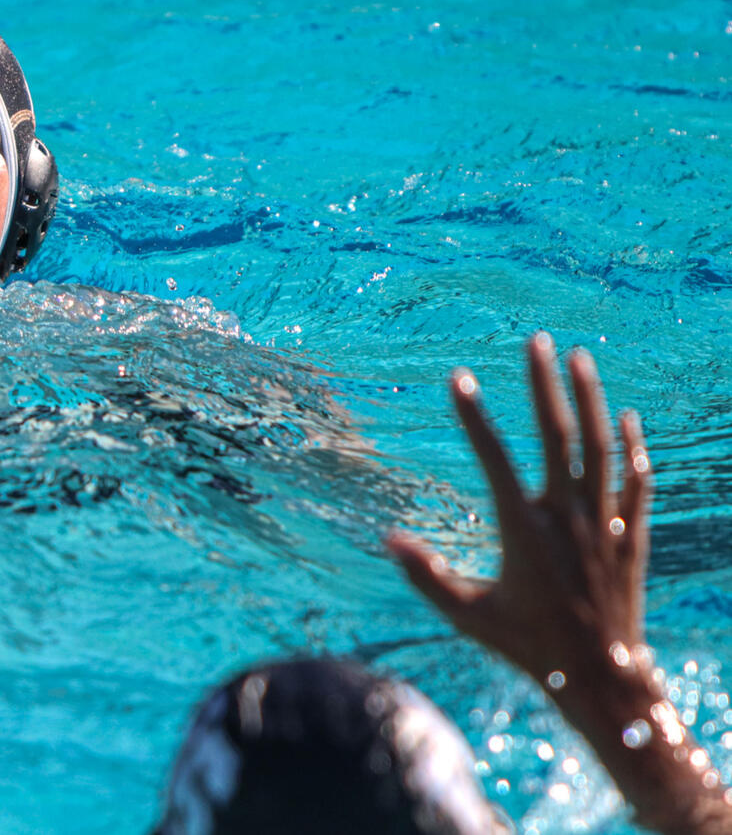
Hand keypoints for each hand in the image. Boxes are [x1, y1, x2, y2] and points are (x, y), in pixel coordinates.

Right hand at [388, 333, 649, 694]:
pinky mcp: (631, 537)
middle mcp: (567, 517)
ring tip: (579, 357)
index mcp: (524, 530)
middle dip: (544, 383)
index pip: (493, 458)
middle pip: (557, 435)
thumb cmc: (530, 648)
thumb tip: (386, 539)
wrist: (603, 682)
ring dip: (590, 399)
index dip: (473, 416)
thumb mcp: (469, 616)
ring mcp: (604, 524)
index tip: (458, 378)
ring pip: (600, 447)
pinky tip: (628, 419)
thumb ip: (426, 576)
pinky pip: (636, 482)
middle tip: (535, 340)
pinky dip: (632, 447)